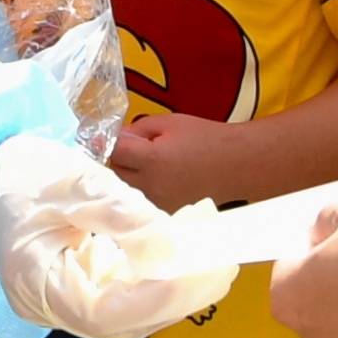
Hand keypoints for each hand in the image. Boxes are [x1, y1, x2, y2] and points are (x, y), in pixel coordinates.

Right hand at [0, 134, 229, 337]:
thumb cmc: (23, 173)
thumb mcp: (71, 180)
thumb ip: (120, 212)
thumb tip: (172, 242)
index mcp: (35, 284)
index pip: (105, 312)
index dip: (159, 297)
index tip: (202, 268)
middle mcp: (52, 307)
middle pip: (127, 322)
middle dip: (181, 294)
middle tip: (223, 258)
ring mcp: (69, 304)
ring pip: (135, 313)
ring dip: (180, 285)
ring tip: (212, 245)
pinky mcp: (86, 290)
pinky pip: (132, 295)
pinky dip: (164, 275)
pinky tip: (189, 244)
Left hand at [106, 106, 224, 211]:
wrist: (235, 165)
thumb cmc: (203, 138)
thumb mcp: (167, 123)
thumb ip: (136, 130)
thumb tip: (112, 139)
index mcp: (151, 160)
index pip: (113, 151)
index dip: (104, 141)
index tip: (101, 136)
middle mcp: (150, 187)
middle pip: (112, 173)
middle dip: (114, 160)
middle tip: (125, 149)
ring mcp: (156, 204)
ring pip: (122, 191)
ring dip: (122, 178)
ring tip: (139, 166)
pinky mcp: (162, 214)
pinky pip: (137, 202)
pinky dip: (136, 192)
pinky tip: (149, 181)